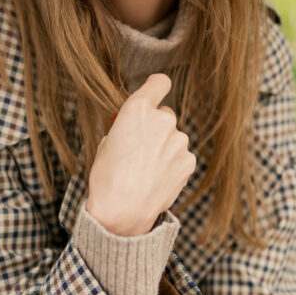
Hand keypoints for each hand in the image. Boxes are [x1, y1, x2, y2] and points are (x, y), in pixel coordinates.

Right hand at [86, 72, 196, 235]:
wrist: (123, 211)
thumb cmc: (107, 178)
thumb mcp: (107, 143)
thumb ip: (127, 127)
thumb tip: (137, 129)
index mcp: (137, 109)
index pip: (160, 82)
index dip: (156, 88)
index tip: (154, 93)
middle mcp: (163, 119)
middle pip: (165, 114)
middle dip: (156, 127)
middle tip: (140, 149)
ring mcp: (179, 141)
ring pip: (174, 138)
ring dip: (164, 148)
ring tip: (146, 170)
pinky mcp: (189, 161)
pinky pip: (181, 157)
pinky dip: (172, 165)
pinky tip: (157, 179)